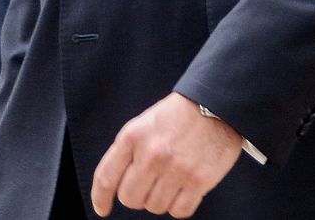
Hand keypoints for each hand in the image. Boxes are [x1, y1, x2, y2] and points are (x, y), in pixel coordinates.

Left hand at [91, 92, 242, 217]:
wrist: (215, 105)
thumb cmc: (176, 116)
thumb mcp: (143, 124)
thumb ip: (128, 152)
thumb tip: (116, 185)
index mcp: (132, 137)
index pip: (106, 177)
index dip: (100, 198)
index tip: (102, 208)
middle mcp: (151, 154)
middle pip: (130, 198)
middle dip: (136, 196)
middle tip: (149, 184)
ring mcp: (175, 169)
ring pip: (154, 206)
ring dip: (160, 199)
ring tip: (170, 179)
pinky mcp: (198, 181)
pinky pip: (179, 211)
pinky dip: (179, 206)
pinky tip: (183, 189)